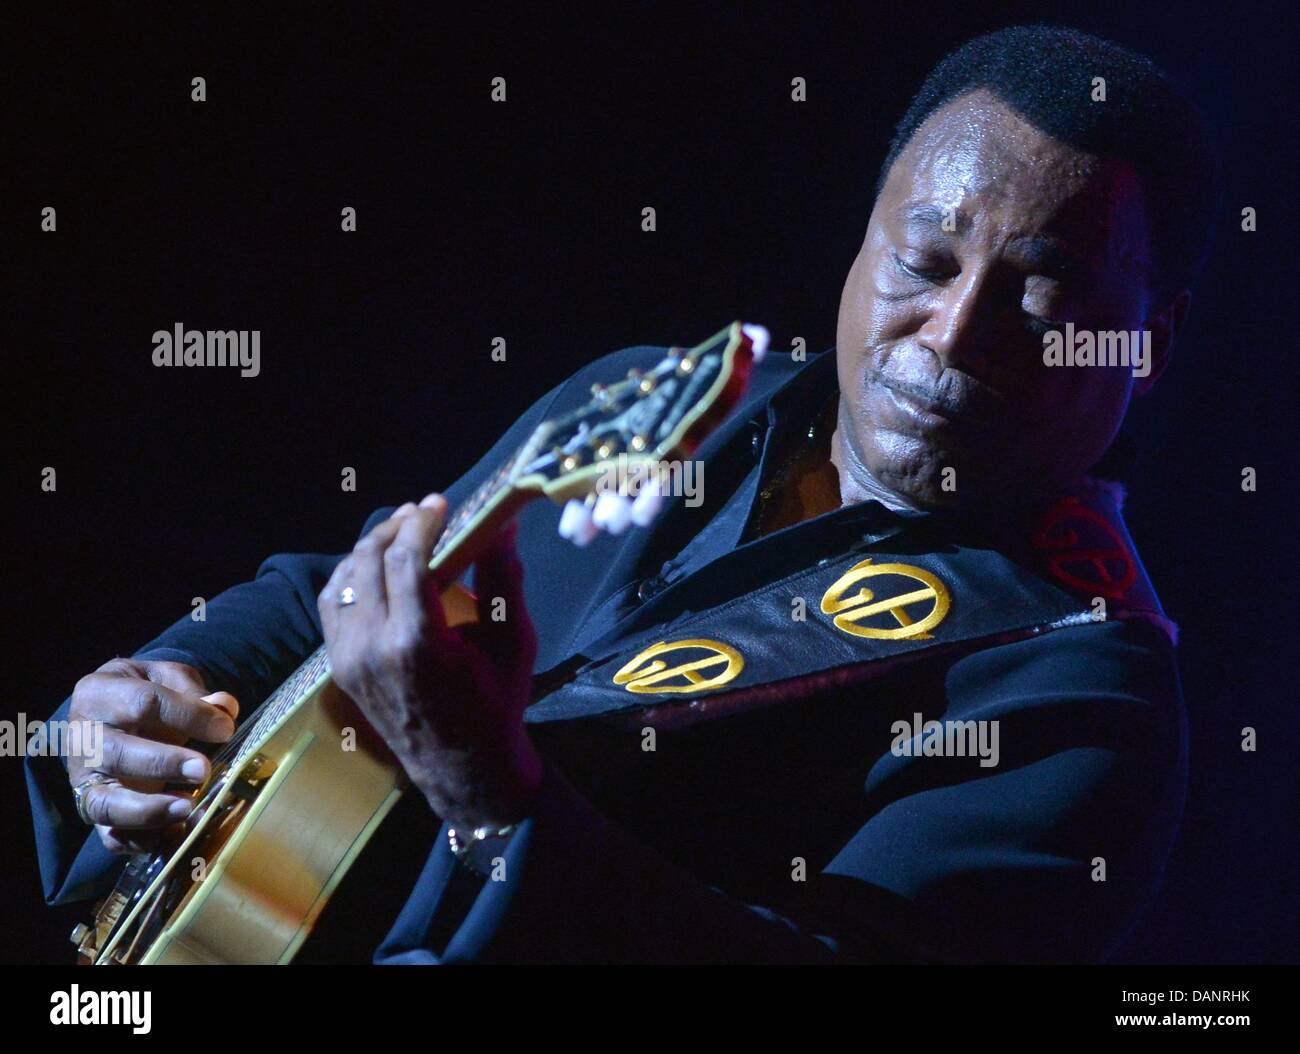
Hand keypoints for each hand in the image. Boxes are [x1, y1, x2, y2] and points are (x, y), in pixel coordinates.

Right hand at [66, 658, 237, 853]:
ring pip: (102, 802)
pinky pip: (109, 836)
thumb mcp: (165, 678)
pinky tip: (174, 835)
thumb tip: (224, 708)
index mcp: (99, 693)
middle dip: (163, 764)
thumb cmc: (144, 694)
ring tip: (187, 808)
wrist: (112, 714)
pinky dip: (139, 841)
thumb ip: (193, 690)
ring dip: (147, 810)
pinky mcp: (95, 810)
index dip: (188, 715)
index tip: (225, 728)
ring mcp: (84, 780)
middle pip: (116, 754)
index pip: (143, 702)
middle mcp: (84, 739)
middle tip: (204, 770)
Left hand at [319, 494, 543, 829]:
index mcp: (419, 641)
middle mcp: (374, 646)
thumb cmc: (496, 701)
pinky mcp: (339, 666)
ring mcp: (349, 658)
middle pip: (369, 561)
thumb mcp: (513, 640)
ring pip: (343, 579)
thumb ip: (503, 579)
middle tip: (422, 511)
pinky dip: (350, 576)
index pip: (407, 559)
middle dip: (395, 527)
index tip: (440, 503)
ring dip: (370, 548)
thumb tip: (502, 525)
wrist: (461, 766)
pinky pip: (332, 605)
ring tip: (399, 533)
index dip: (421, 522)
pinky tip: (374, 567)